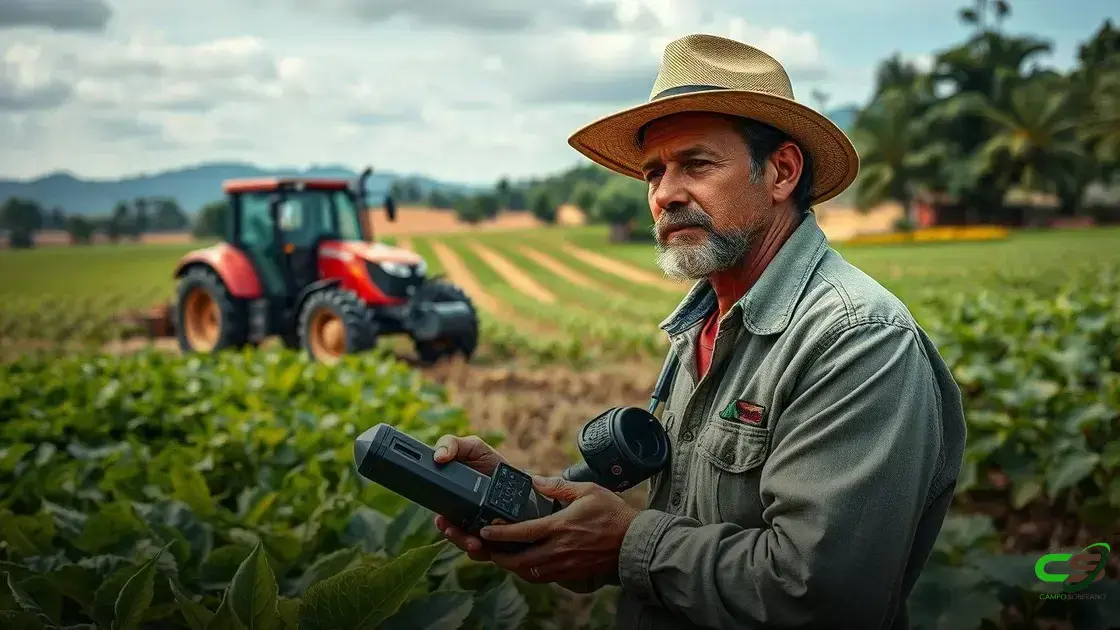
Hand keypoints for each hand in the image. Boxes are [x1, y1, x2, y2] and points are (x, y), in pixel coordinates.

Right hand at [430, 434, 508, 561]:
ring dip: (466, 545)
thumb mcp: (472, 447)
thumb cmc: (492, 462)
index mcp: (455, 500)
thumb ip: (452, 444)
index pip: (442, 517)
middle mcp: (464, 518)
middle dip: (452, 535)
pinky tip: (487, 546)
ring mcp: (479, 529)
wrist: (520, 480)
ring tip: (474, 543)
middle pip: (453, 533)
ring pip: (468, 544)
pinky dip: (485, 551)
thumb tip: (438, 456)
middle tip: (454, 532)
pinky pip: (487, 551)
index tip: (442, 521)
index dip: (440, 521)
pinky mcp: (495, 538)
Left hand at [478, 475, 639, 583]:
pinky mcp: (572, 574)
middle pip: (519, 561)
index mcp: (560, 527)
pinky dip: (530, 574)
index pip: (522, 533)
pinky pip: (544, 578)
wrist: (634, 541)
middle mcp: (559, 549)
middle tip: (488, 550)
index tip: (484, 531)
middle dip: (499, 557)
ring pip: (529, 573)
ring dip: (513, 567)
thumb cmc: (613, 514)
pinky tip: (526, 566)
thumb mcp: (587, 490)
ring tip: (503, 558)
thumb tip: (535, 481)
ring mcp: (565, 564)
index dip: (500, 534)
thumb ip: (558, 486)